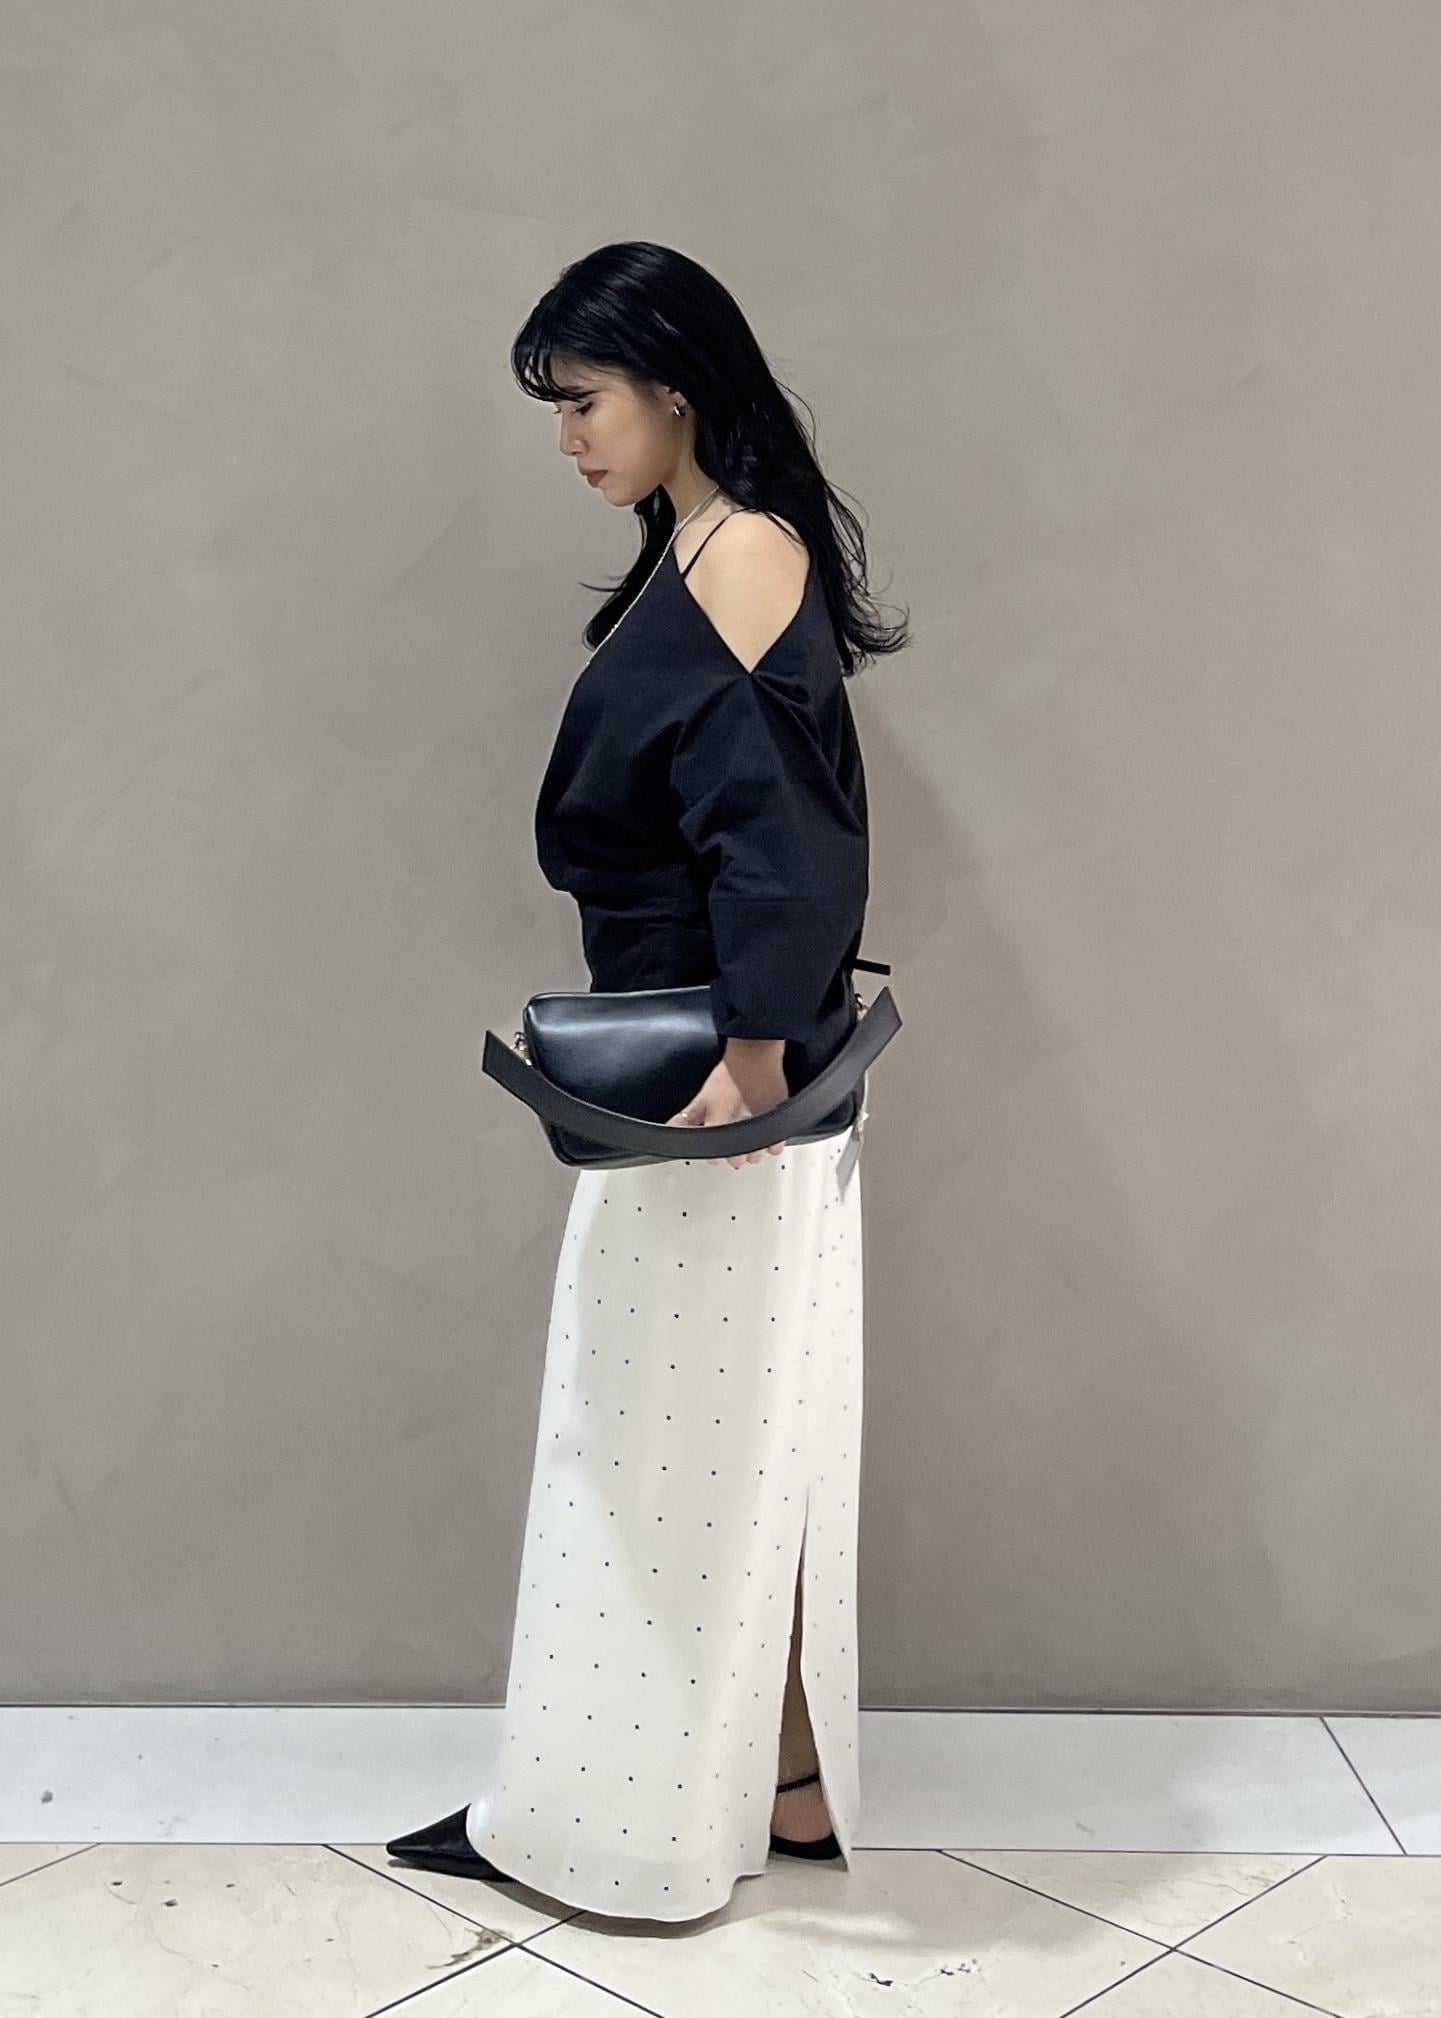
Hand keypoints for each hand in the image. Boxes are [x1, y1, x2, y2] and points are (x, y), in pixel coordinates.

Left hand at [666, 1039, 789, 1168]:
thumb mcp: (702, 1097)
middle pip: (737, 1161)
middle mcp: (741, 1134)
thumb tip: (672, 1129)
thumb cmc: (729, 1075)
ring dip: (753, 1149)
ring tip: (748, 1131)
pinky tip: (765, 1131)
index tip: (715, 1141)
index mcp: (719, 1129)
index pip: (714, 1158)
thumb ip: (687, 1119)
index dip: (713, 1151)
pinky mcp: (778, 1125)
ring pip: (757, 1156)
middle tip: (732, 1134)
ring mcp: (762, 1131)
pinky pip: (776, 1146)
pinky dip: (771, 1143)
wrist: (755, 1057)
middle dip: (734, 1153)